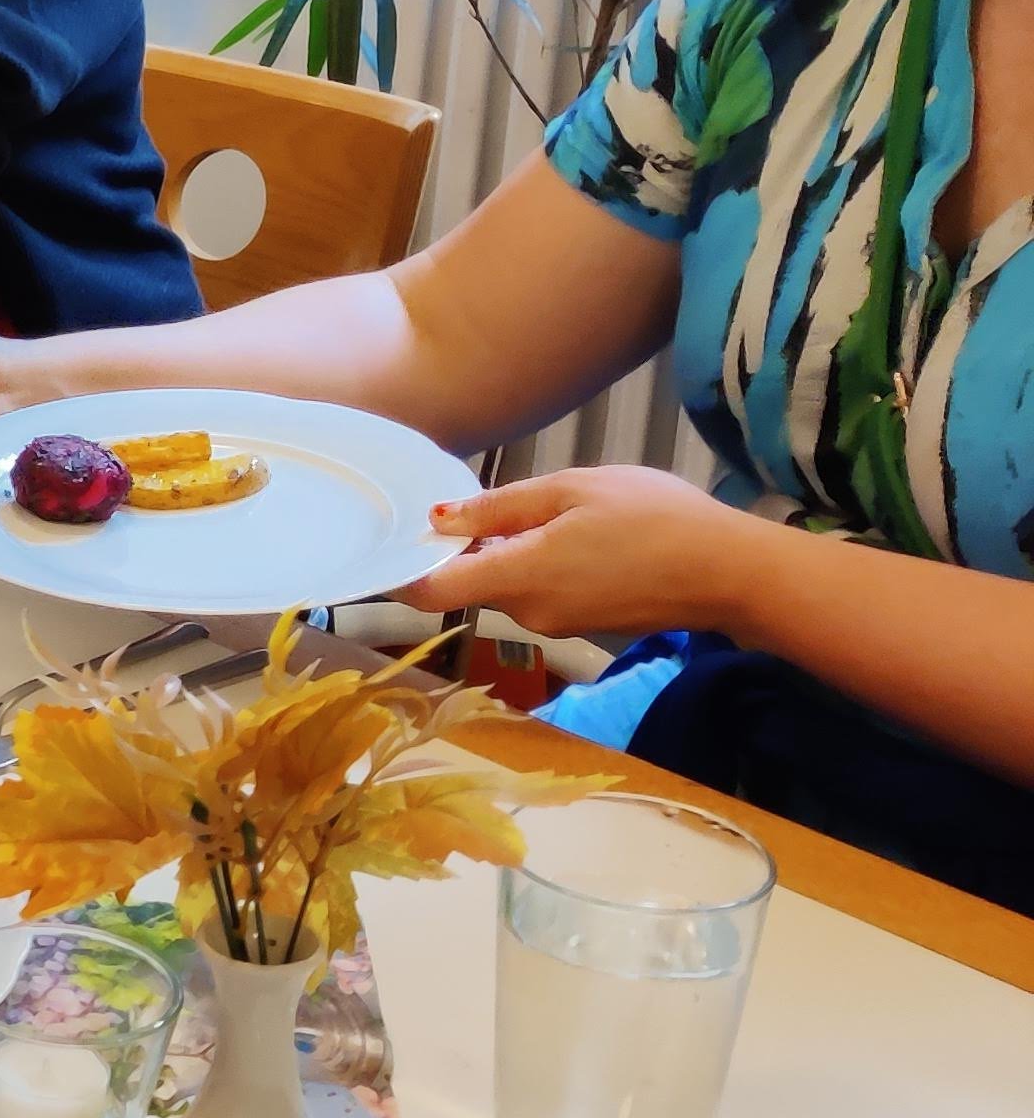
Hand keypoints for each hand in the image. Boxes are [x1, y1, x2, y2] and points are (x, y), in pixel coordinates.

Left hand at [394, 464, 769, 637]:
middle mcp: (528, 612)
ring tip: (543, 511)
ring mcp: (559, 624)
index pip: (430, 591)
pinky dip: (541, 566)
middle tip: (477, 503)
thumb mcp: (570, 492)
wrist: (730, 570)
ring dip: (508, 554)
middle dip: (465, 549)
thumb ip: (499, 509)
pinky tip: (575, 536)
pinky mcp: (587, 625)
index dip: (399, 572)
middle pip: (470, 583)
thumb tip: (439, 518)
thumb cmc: (652, 517)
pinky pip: (543, 594)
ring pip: (509, 586)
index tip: (386, 543)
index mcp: (516, 577)